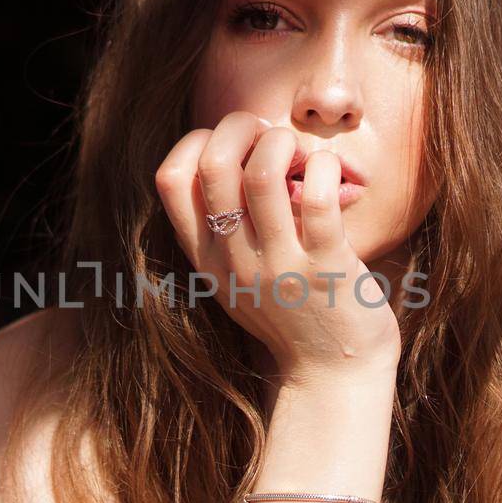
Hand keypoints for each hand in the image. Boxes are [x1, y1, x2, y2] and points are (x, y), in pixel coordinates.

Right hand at [153, 111, 400, 380]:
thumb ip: (220, 231)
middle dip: (241, 125)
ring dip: (285, 143)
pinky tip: (330, 174)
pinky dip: (324, 168)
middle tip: (270, 135)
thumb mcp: (234, 279)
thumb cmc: (291, 316)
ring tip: (302, 154)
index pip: (169, 178)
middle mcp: (234, 261)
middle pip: (214, 164)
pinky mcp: (326, 269)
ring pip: (263, 173)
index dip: (198, 141)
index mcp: (206, 258)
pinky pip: (317, 199)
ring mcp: (279, 266)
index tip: (234, 145)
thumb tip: (223, 155)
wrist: (332, 377)